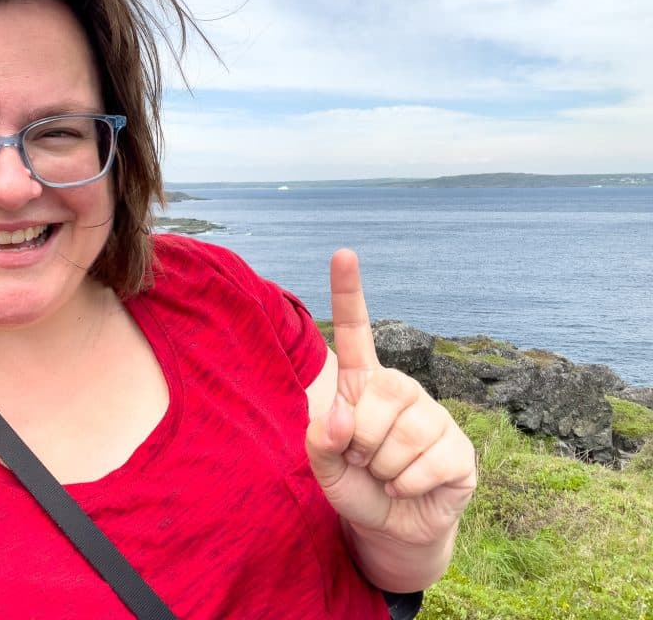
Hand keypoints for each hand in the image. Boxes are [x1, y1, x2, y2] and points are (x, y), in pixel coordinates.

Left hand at [306, 249, 476, 554]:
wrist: (389, 525)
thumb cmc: (354, 483)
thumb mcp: (321, 465)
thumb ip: (318, 441)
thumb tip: (342, 421)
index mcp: (364, 382)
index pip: (356, 331)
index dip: (349, 292)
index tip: (343, 252)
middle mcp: (401, 389)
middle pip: (377, 398)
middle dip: (360, 441)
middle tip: (363, 459)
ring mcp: (435, 416)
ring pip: (400, 437)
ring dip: (382, 469)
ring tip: (386, 474)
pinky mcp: (460, 449)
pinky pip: (426, 463)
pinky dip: (407, 485)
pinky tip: (408, 487)